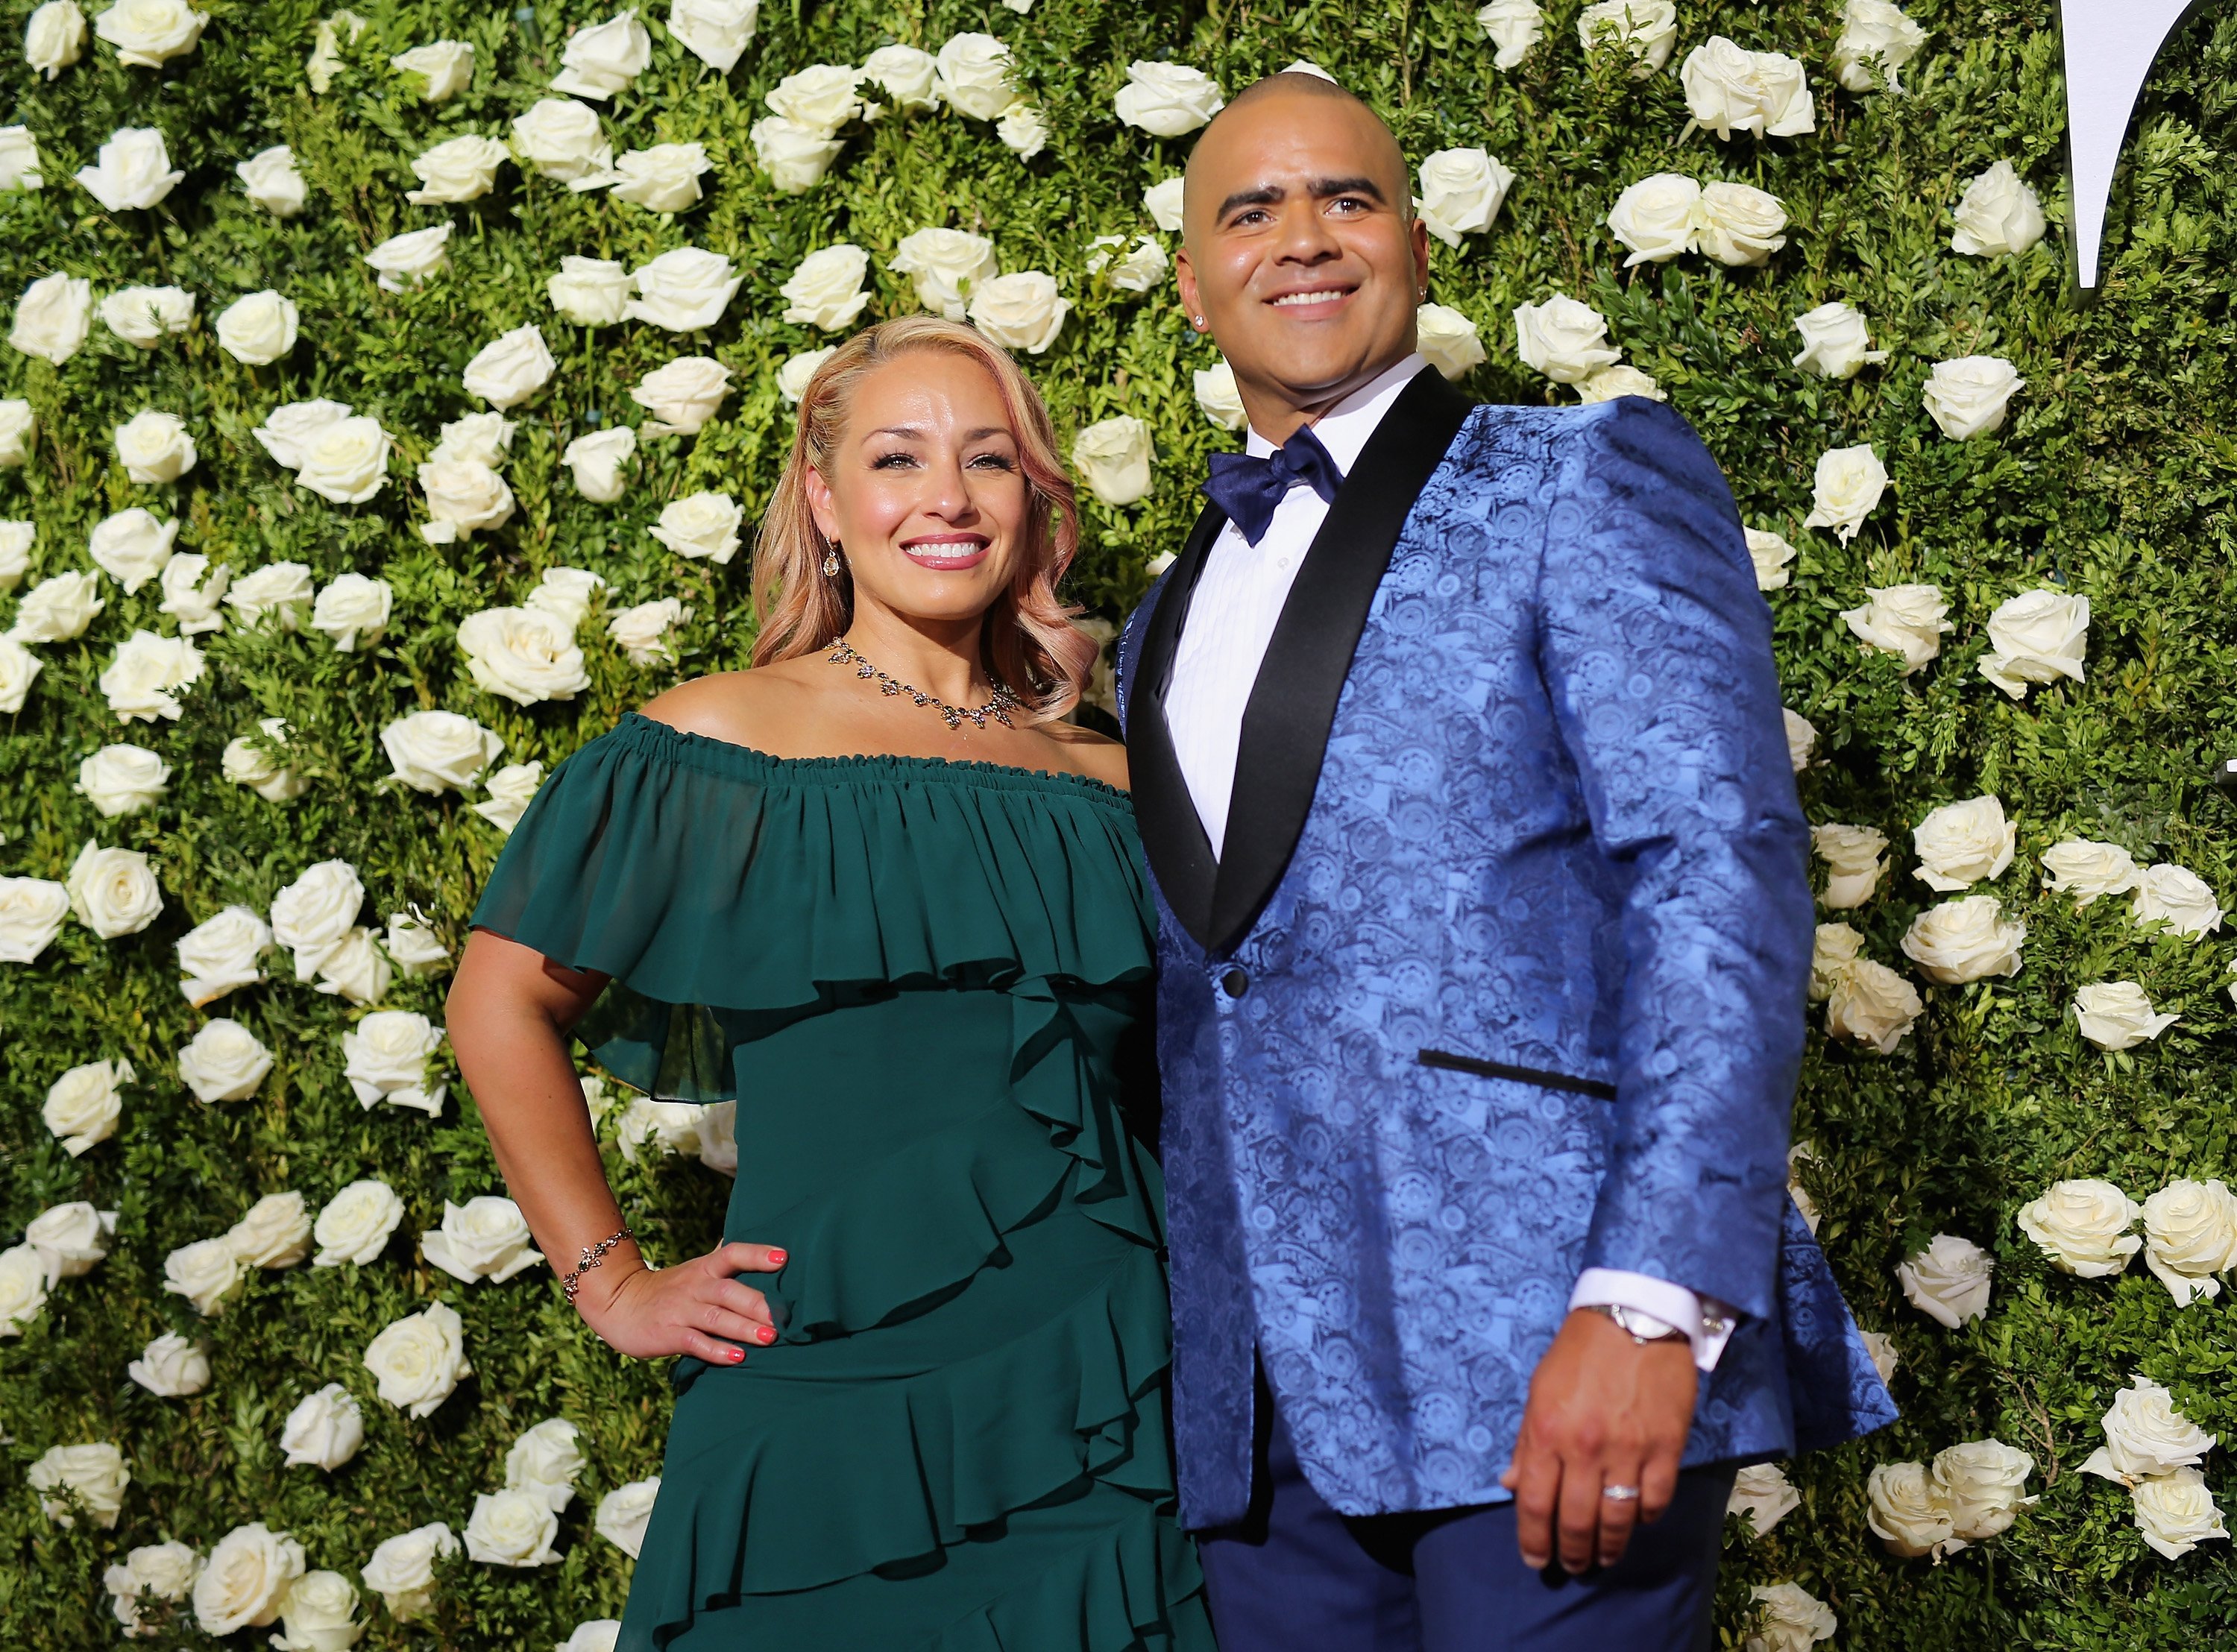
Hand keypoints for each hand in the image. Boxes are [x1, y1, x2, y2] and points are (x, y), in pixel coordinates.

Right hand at [571, 1239, 786, 1364]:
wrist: (619, 1304)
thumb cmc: (670, 1289)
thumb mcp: (696, 1270)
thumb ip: (725, 1261)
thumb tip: (764, 1248)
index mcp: (705, 1268)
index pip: (733, 1254)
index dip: (757, 1254)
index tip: (783, 1258)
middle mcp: (694, 1286)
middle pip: (728, 1290)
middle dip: (757, 1303)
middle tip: (784, 1317)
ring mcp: (680, 1310)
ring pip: (715, 1317)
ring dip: (743, 1328)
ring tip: (770, 1338)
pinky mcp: (668, 1335)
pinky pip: (695, 1342)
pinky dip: (716, 1350)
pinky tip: (737, 1358)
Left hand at [1498, 1308, 1697, 1574]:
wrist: (1635, 1316)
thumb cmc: (1579, 1353)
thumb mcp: (1538, 1391)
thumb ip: (1526, 1441)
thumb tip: (1510, 1483)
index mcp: (1547, 1432)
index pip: (1534, 1503)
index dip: (1533, 1541)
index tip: (1535, 1560)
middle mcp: (1585, 1448)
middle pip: (1576, 1521)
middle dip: (1571, 1553)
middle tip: (1572, 1565)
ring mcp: (1629, 1450)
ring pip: (1617, 1520)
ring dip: (1609, 1547)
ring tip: (1604, 1556)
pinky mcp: (1666, 1447)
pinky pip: (1655, 1500)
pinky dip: (1645, 1518)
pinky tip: (1638, 1520)